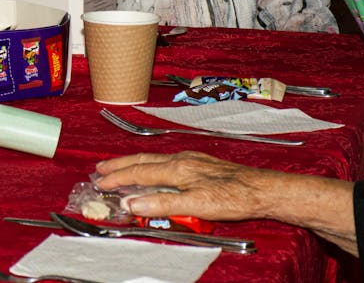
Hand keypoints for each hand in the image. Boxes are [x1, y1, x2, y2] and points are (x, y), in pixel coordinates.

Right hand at [94, 151, 281, 221]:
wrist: (263, 190)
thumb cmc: (234, 197)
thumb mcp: (196, 205)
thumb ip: (163, 203)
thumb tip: (132, 203)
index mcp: (177, 168)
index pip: (139, 173)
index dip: (118, 179)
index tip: (100, 183)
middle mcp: (181, 159)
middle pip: (142, 161)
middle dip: (119, 165)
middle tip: (100, 169)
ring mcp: (192, 160)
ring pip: (154, 159)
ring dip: (133, 164)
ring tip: (120, 167)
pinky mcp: (201, 164)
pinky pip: (166, 161)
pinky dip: (150, 164)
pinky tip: (154, 168)